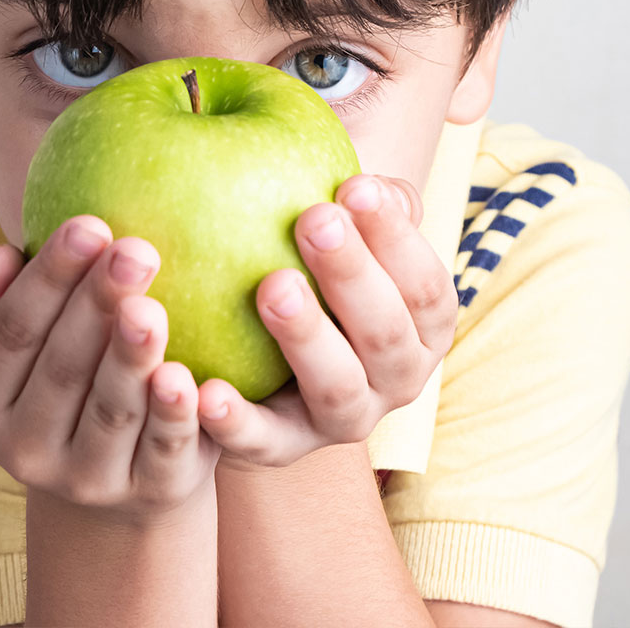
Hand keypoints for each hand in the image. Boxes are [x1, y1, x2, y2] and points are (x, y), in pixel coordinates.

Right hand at [0, 216, 219, 518]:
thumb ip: (6, 301)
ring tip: (152, 307)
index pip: (12, 331)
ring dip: (130, 359)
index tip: (90, 224)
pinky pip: (160, 450)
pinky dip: (172, 415)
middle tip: (135, 250)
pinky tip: (186, 379)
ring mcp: (84, 480)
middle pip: (61, 367)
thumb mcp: (26, 346)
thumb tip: (1, 256)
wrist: (116, 478)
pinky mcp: (146, 493)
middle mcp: (22, 449)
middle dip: (96, 304)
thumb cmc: (65, 378)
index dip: (48, 278)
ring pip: (109, 410)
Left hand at [194, 174, 457, 467]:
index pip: (425, 284)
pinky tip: (203, 391)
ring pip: (336, 388)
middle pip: (386, 333)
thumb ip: (364, 205)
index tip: (355, 184)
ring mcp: (344, 419)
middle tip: (314, 219)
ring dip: (307, 337)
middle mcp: (397, 377)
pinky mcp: (284, 449)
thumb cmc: (317, 270)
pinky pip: (262, 441)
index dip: (397, 236)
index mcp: (424, 325)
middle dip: (354, 275)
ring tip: (272, 288)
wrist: (271, 364)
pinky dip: (237, 421)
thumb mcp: (348, 237)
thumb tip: (365, 180)